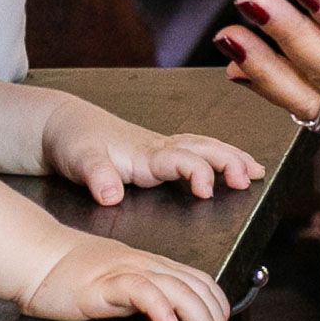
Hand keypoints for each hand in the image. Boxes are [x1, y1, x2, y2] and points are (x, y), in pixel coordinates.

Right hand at [20, 233, 229, 320]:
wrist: (32, 256)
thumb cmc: (68, 276)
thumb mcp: (116, 287)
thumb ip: (143, 302)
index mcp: (151, 266)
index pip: (200, 282)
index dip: (216, 309)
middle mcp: (145, 265)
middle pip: (196, 287)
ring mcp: (125, 271)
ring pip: (177, 288)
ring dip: (198, 320)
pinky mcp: (102, 283)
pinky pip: (140, 290)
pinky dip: (160, 307)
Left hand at [42, 96, 263, 204]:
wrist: (62, 125)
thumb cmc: (72, 142)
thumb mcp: (78, 160)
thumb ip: (97, 176)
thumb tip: (112, 195)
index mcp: (145, 153)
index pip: (182, 159)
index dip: (198, 172)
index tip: (206, 192)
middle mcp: (158, 148)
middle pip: (203, 148)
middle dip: (230, 161)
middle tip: (251, 178)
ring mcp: (160, 148)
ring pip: (204, 147)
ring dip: (232, 157)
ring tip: (258, 171)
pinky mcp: (158, 153)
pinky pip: (197, 150)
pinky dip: (219, 155)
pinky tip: (232, 164)